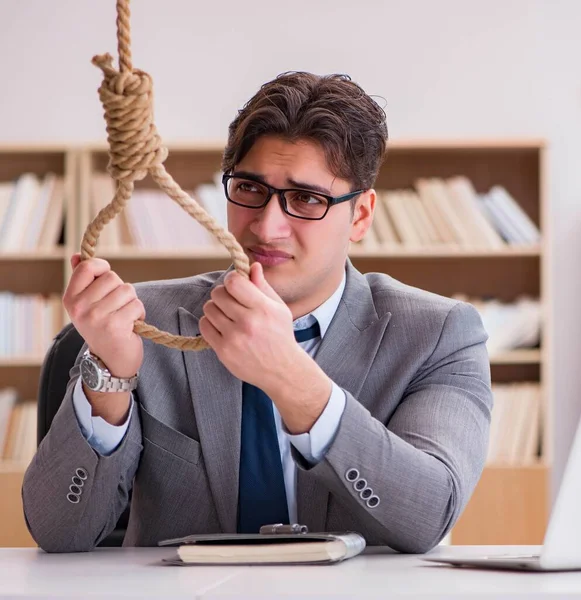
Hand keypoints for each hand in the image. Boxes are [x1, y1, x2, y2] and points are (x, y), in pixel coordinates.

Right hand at [63, 253, 144, 378]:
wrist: (109, 362)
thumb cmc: (101, 328)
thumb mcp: (86, 305)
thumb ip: (83, 280)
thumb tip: (77, 255)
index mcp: (70, 299)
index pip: (88, 267)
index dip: (103, 268)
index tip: (107, 278)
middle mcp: (80, 308)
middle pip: (113, 277)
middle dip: (121, 290)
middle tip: (116, 308)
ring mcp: (96, 317)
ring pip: (127, 290)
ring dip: (132, 303)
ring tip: (124, 317)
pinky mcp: (115, 325)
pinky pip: (136, 305)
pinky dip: (139, 314)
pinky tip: (131, 326)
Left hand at [199, 262, 300, 388]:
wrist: (282, 370)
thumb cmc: (280, 336)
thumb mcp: (279, 308)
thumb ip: (263, 286)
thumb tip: (253, 266)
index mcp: (263, 308)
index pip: (234, 282)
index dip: (232, 280)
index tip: (236, 286)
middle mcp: (248, 322)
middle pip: (218, 294)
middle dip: (223, 294)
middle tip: (232, 302)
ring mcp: (234, 338)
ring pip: (208, 309)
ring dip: (216, 309)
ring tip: (227, 316)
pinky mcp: (223, 351)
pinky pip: (204, 326)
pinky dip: (210, 323)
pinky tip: (222, 327)